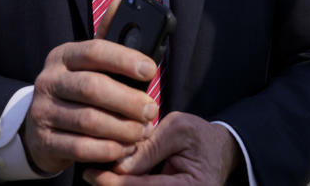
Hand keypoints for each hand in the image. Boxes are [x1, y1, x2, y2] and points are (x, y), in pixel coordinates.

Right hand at [21, 0, 159, 173]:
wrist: (39, 127)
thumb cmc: (76, 88)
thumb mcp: (88, 62)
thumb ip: (108, 36)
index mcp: (63, 55)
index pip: (95, 50)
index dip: (124, 59)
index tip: (150, 70)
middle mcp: (49, 80)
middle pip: (93, 87)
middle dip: (128, 100)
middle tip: (151, 111)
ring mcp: (43, 111)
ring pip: (88, 120)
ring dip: (121, 129)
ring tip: (141, 133)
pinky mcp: (44, 140)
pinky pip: (80, 147)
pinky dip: (107, 149)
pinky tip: (123, 149)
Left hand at [82, 111, 241, 184]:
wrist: (219, 151)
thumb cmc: (200, 137)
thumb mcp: (178, 130)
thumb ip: (150, 146)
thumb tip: (118, 163)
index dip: (116, 183)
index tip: (91, 173)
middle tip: (90, 174)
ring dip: (119, 185)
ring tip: (99, 174)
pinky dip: (128, 184)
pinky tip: (113, 178)